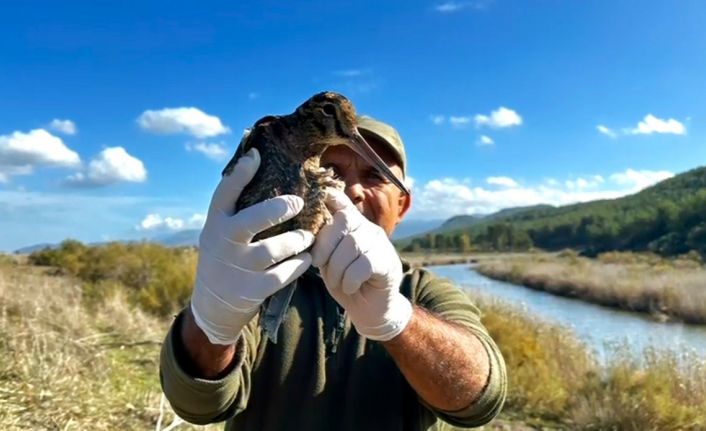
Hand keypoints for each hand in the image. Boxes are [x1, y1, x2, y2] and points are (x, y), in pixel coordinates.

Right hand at [190, 148, 313, 344]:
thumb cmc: (225, 258)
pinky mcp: (251, 289)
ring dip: (296, 241)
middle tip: (298, 203)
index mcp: (215, 224)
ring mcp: (237, 267)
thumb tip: (256, 163)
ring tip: (308, 237)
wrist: (213, 306)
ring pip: (274, 249)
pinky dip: (298, 266)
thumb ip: (235, 209)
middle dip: (278, 208)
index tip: (257, 156)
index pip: (224, 194)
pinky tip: (306, 259)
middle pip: (253, 219)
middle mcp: (223, 243)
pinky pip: (282, 274)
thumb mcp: (220, 233)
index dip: (240, 173)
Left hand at [311, 189, 412, 340]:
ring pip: (352, 244)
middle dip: (325, 244)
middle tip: (319, 265)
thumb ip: (323, 246)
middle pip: (343, 221)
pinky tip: (350, 287)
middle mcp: (368, 229)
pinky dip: (350, 279)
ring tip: (336, 282)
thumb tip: (306, 233)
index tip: (319, 196)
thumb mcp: (329, 263)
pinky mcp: (388, 263)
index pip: (342, 203)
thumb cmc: (346, 284)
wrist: (371, 311)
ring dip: (337, 267)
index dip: (330, 196)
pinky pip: (363, 264)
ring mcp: (380, 244)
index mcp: (352, 227)